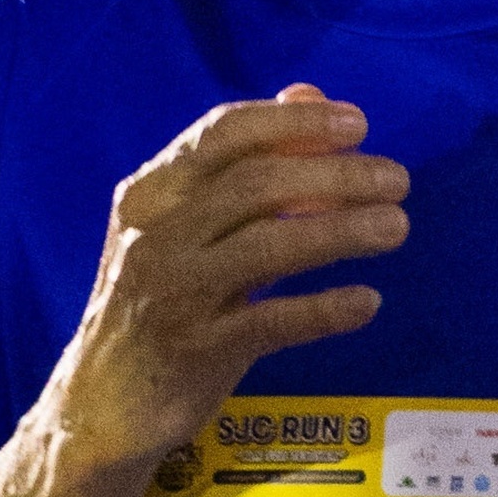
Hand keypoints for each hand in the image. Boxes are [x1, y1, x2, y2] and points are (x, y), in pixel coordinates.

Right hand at [48, 85, 407, 482]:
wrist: (101, 400)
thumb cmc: (154, 302)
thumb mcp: (182, 225)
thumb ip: (244, 161)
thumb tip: (309, 95)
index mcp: (151, 192)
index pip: (225, 133)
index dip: (296, 123)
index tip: (358, 124)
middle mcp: (156, 234)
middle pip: (258, 184)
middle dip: (336, 175)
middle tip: (396, 180)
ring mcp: (175, 292)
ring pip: (270, 246)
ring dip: (342, 231)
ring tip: (396, 227)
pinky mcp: (196, 350)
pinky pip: (273, 320)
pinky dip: (325, 309)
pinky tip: (367, 302)